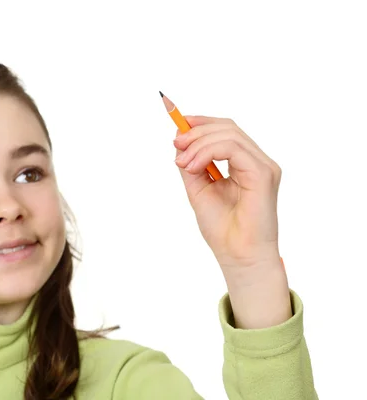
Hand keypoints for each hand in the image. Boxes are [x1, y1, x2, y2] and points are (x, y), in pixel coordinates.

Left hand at [173, 116, 282, 274]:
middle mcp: (257, 162)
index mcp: (245, 164)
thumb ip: (191, 165)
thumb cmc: (222, 229)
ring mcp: (263, 166)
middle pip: (228, 127)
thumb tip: (180, 142)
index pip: (226, 131)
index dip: (202, 123)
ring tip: (183, 162)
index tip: (178, 125)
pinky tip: (194, 166)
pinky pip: (233, 148)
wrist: (238, 256)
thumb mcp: (198, 190)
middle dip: (197, 131)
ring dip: (199, 143)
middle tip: (176, 145)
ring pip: (229, 134)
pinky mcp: (263, 173)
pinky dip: (208, 152)